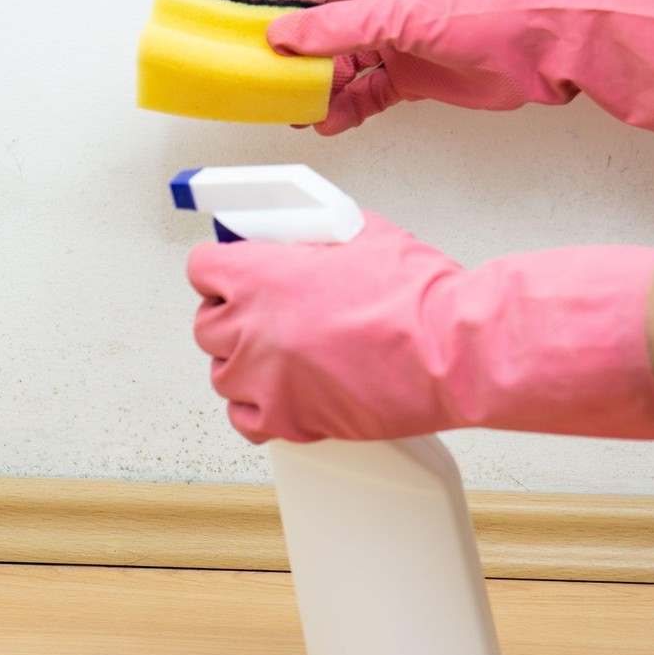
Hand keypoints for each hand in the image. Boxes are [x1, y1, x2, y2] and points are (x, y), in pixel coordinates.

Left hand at [187, 213, 653, 441]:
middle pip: (207, 325)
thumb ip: (311, 239)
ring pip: (223, 375)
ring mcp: (263, 377)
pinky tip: (282, 395)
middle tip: (261, 317)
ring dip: (244, 365)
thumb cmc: (416, 295)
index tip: (232, 276)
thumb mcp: (357, 233)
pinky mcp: (286, 419)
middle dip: (231, 318)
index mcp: (258, 276)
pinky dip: (259, 410)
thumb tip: (297, 240)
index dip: (220, 271)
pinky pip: (245, 420)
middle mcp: (250, 328)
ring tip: (278, 359)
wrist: (451, 350)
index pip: (202, 269)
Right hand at [223, 0, 653, 146]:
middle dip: (283, 49)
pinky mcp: (412, 76)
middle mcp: (383, 1)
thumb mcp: (400, 11)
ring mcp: (396, 39)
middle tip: (251, 72)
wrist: (553, 41)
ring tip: (293, 107)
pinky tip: (329, 122)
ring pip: (335, 65)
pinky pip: (364, 95)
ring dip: (312, 87)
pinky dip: (344, 110)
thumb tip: (280, 35)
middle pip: (315, 23)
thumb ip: (336, 28)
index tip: (227, 5)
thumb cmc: (493, 2)